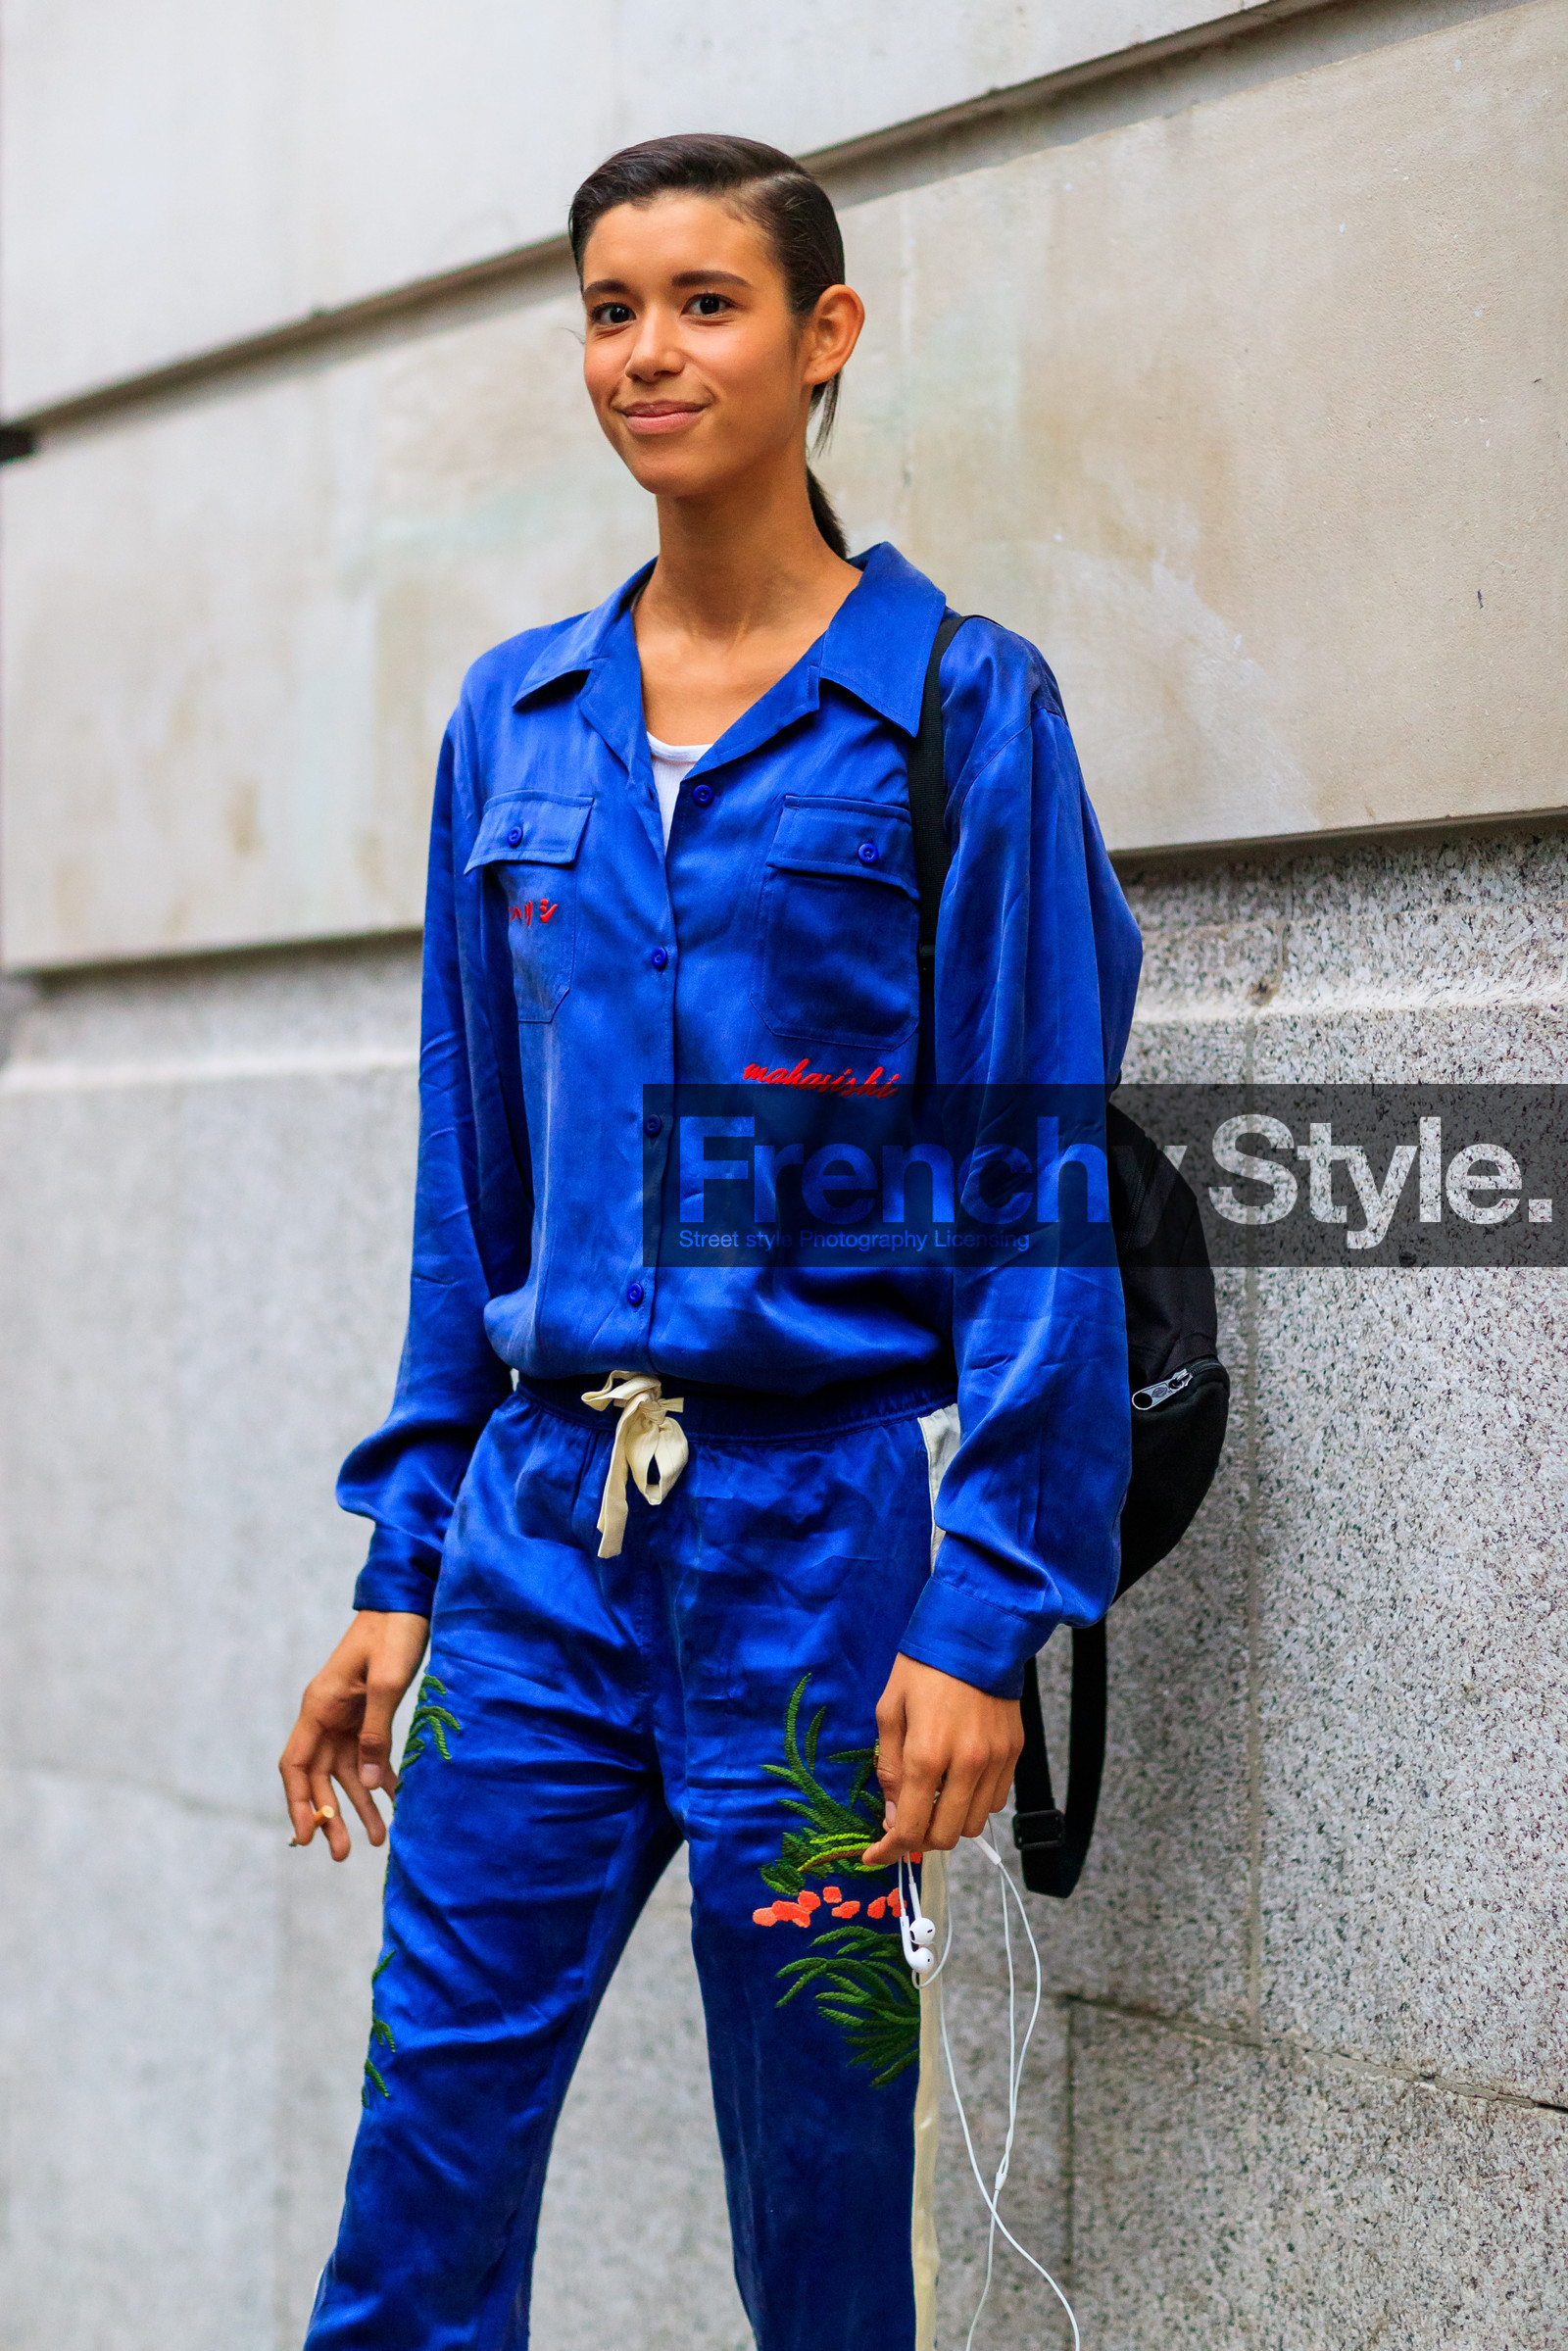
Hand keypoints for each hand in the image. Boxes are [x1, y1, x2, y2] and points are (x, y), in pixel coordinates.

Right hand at [278, 1611, 429, 1860]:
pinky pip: (369, 1757)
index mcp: (319, 1706)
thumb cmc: (393, 1634)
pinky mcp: (369, 1714)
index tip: (305, 1837)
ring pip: (345, 1773)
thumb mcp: (386, 1682)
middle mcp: (327, 1716)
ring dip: (359, 1806)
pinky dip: (380, 1781)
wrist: (408, 1602)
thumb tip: (370, 1782)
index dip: (297, 1803)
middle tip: (343, 1855)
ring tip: (378, 1841)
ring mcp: (347, 1717)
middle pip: (319, 1777)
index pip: (295, 1765)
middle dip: (330, 1816)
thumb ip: (377, 1730)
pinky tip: (395, 1804)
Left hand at [862, 1655, 1023, 1866]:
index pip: (910, 1827)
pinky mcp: (1014, 1753)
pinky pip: (995, 1801)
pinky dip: (974, 1804)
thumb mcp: (889, 1711)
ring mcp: (995, 1760)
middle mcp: (966, 1764)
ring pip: (974, 1825)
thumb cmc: (923, 1667)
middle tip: (903, 1823)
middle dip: (919, 1840)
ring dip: (949, 1823)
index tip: (875, 1857)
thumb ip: (889, 1769)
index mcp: (926, 1754)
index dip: (889, 1851)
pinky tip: (958, 1782)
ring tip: (932, 1799)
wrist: (976, 1632)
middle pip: (946, 1836)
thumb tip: (892, 1817)